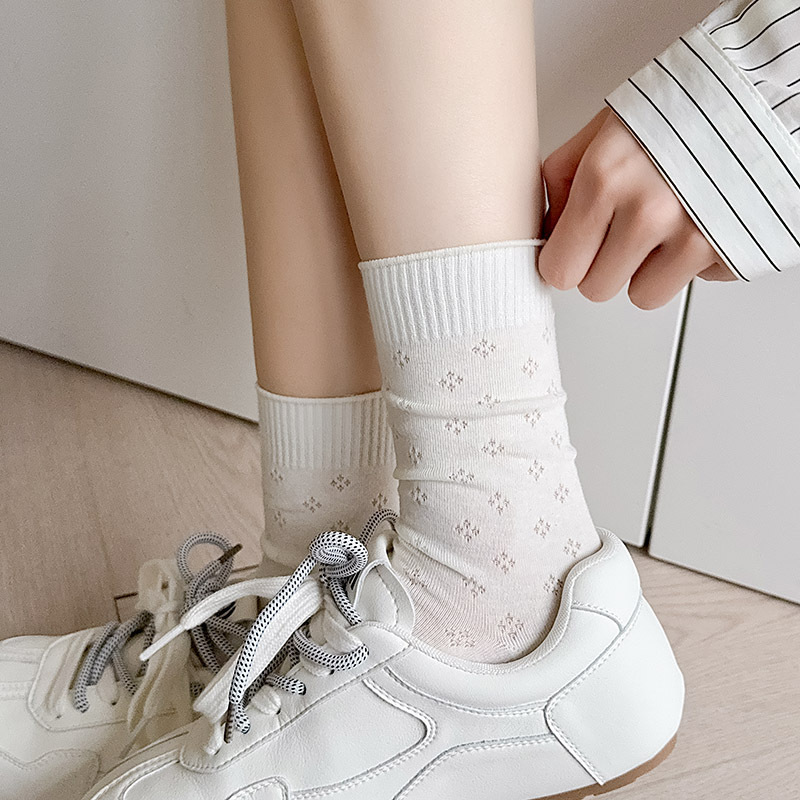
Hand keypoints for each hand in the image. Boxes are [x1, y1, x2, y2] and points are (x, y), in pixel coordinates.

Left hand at [538, 108, 734, 309]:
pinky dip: (693, 262)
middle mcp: (647, 211)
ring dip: (648, 270)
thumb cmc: (685, 107)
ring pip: (642, 295)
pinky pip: (692, 282)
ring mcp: (692, 234)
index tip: (574, 250)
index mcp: (605, 178)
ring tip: (665, 225)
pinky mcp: (729, 250)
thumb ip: (563, 178)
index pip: (559, 268)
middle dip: (604, 266)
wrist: (765, 94)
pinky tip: (700, 222)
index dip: (565, 261)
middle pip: (595, 289)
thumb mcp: (606, 126)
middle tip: (623, 232)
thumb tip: (546, 231)